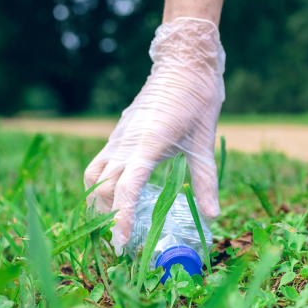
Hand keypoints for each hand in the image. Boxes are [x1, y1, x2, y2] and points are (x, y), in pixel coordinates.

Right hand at [84, 17, 224, 253]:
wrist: (184, 63)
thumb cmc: (198, 99)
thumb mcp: (205, 142)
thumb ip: (205, 181)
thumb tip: (213, 216)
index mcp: (147, 145)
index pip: (125, 190)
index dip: (121, 219)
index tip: (122, 243)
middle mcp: (125, 142)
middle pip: (102, 189)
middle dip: (106, 218)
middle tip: (120, 245)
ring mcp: (118, 137)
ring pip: (94, 176)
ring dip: (98, 202)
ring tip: (114, 223)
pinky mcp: (119, 133)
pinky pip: (100, 164)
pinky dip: (102, 184)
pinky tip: (118, 197)